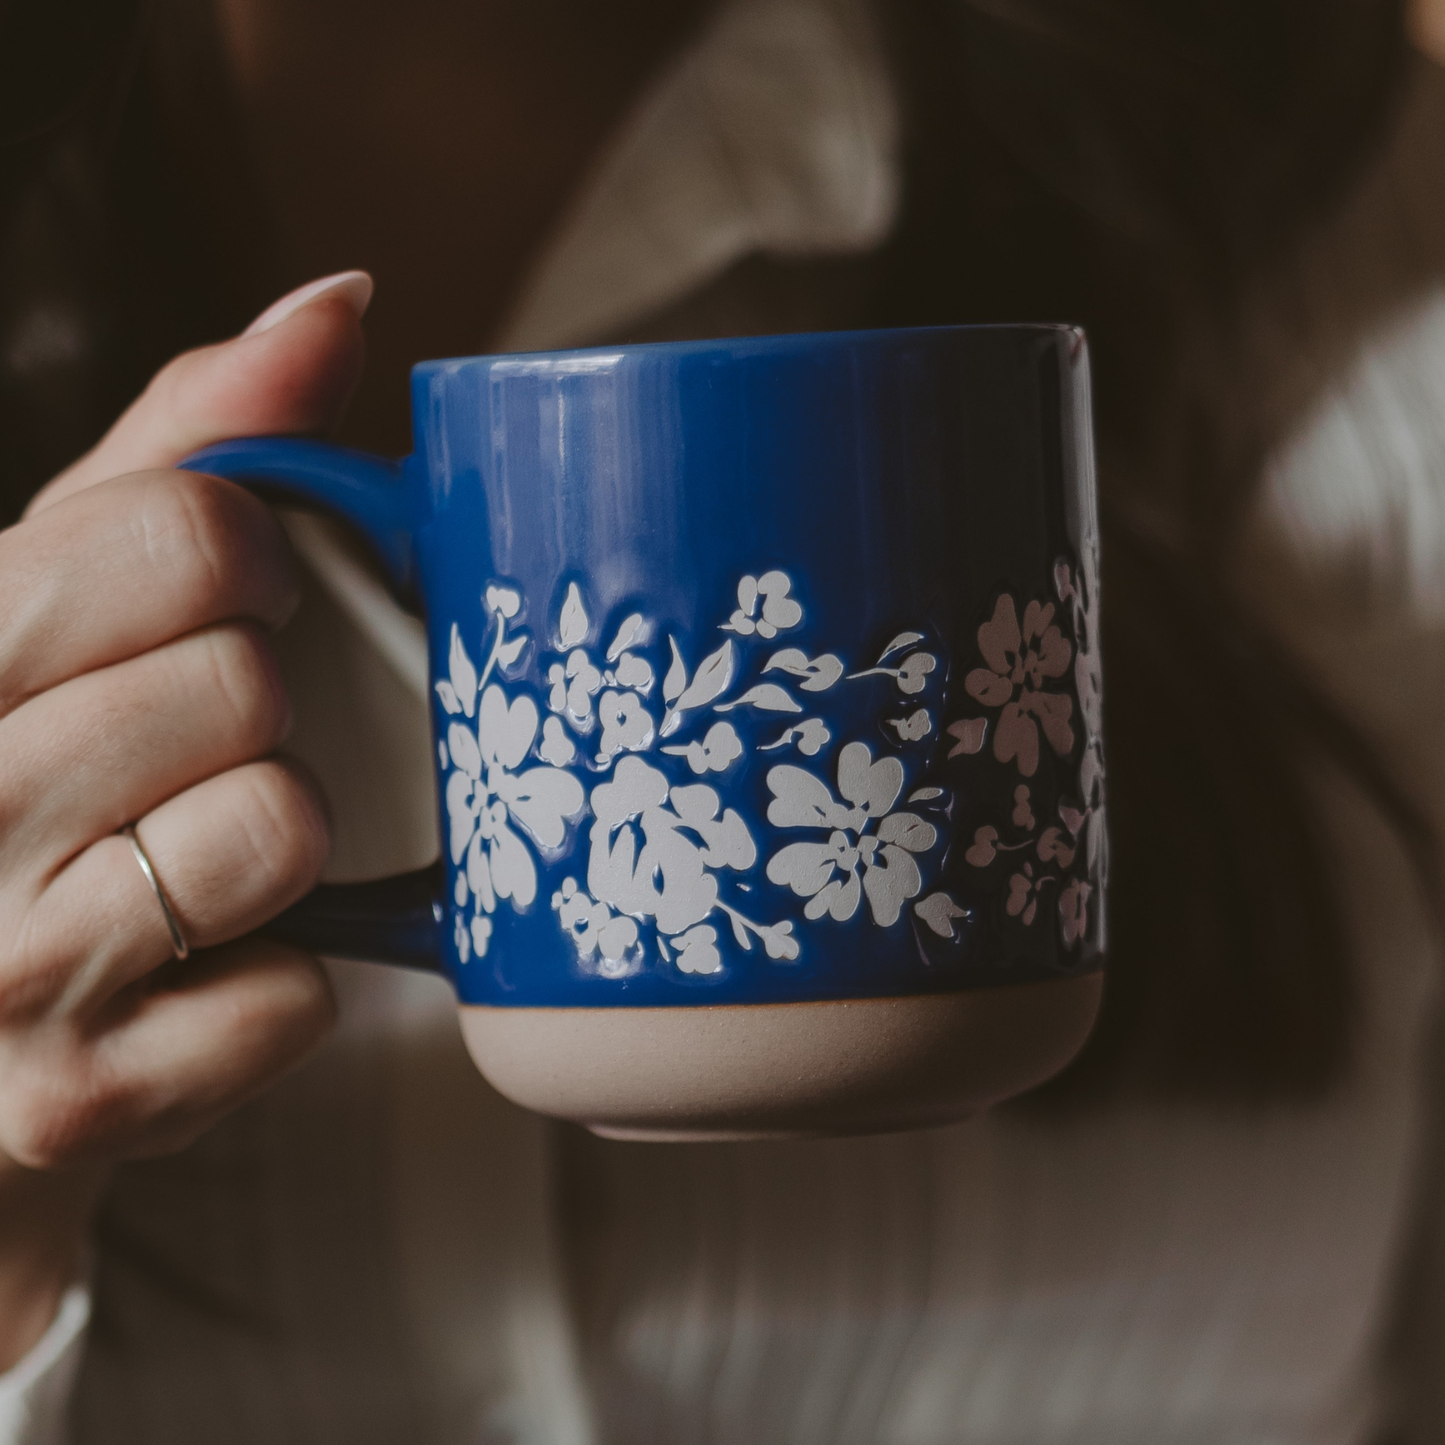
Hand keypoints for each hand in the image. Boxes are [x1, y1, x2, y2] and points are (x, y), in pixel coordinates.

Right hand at [0, 272, 371, 1369]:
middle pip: (240, 683)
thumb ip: (180, 450)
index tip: (236, 590)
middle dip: (258, 709)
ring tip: (195, 859)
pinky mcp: (71, 1103)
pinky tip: (202, 977)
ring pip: (271, 830)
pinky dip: (285, 985)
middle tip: (198, 746)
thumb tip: (333, 299)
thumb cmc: (21, 795)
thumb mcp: (52, 606)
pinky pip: (293, 998)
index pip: (177, 532)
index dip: (249, 557)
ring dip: (276, 842)